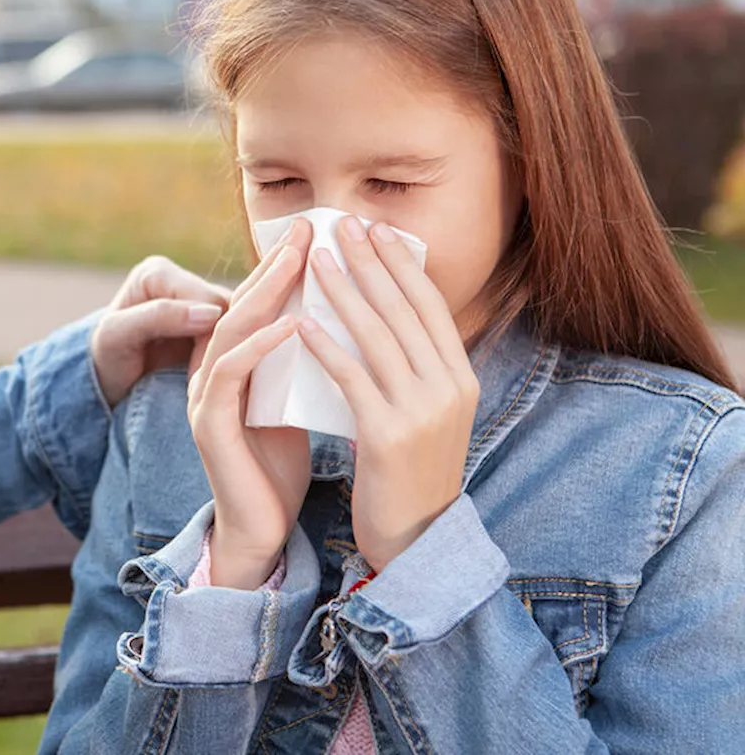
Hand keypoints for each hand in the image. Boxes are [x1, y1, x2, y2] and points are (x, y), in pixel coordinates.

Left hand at [92, 256, 233, 407]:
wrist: (109, 380)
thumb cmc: (106, 357)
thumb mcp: (118, 335)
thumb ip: (159, 317)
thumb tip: (210, 313)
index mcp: (159, 273)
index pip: (207, 299)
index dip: (211, 336)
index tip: (199, 375)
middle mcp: (183, 281)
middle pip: (228, 309)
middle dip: (225, 346)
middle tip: (216, 383)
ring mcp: (201, 304)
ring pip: (240, 323)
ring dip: (234, 353)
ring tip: (223, 384)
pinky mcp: (214, 326)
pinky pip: (239, 337)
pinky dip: (236, 358)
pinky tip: (231, 379)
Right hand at [187, 219, 314, 588]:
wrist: (261, 529)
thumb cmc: (281, 466)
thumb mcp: (297, 400)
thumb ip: (305, 362)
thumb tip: (345, 319)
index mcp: (234, 366)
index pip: (256, 304)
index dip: (283, 267)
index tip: (319, 234)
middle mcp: (213, 374)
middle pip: (239, 305)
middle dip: (274, 266)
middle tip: (307, 229)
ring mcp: (206, 398)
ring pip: (230, 329)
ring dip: (264, 292)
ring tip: (298, 262)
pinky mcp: (209, 425)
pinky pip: (229, 373)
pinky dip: (259, 345)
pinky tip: (289, 324)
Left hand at [300, 216, 478, 572]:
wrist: (414, 539)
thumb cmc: (407, 472)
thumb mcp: (424, 413)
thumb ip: (412, 369)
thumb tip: (379, 315)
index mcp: (461, 378)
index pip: (430, 307)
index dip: (402, 265)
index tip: (376, 230)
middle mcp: (449, 388)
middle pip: (404, 311)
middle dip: (370, 263)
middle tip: (341, 225)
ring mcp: (422, 411)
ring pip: (377, 337)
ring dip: (344, 292)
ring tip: (315, 260)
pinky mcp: (388, 436)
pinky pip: (352, 379)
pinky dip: (326, 347)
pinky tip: (302, 322)